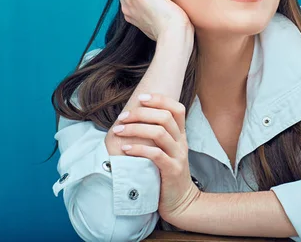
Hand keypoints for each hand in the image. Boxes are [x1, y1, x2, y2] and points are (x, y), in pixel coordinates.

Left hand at [112, 93, 201, 221]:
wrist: (181, 202)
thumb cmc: (167, 175)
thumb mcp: (167, 151)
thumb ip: (159, 136)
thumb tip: (136, 118)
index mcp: (181, 136)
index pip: (177, 109)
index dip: (160, 99)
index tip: (141, 98)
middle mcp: (181, 143)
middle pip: (165, 117)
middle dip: (141, 113)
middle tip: (123, 117)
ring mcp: (178, 156)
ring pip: (159, 133)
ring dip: (135, 128)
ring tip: (118, 131)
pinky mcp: (171, 171)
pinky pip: (156, 154)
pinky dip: (138, 148)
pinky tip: (125, 149)